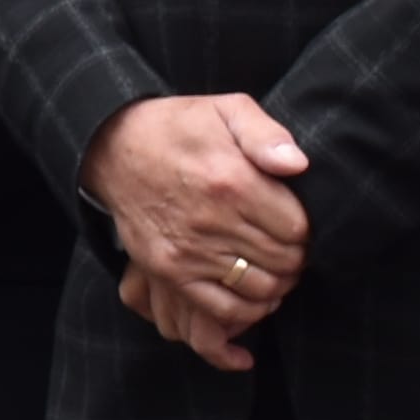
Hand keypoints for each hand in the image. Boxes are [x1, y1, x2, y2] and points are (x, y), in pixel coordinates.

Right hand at [85, 91, 310, 373]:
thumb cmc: (179, 127)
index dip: (305, 230)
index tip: (296, 224)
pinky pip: (223, 309)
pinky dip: (248, 310)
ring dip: (277, 283)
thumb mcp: (227, 109)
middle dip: (295, 257)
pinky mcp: (169, 271)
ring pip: (260, 288)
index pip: (297, 229)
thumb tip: (298, 166)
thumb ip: (267, 135)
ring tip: (273, 268)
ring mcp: (189, 251)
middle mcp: (213, 221)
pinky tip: (254, 294)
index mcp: (233, 181)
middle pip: (282, 261)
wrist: (114, 147)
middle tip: (288, 248)